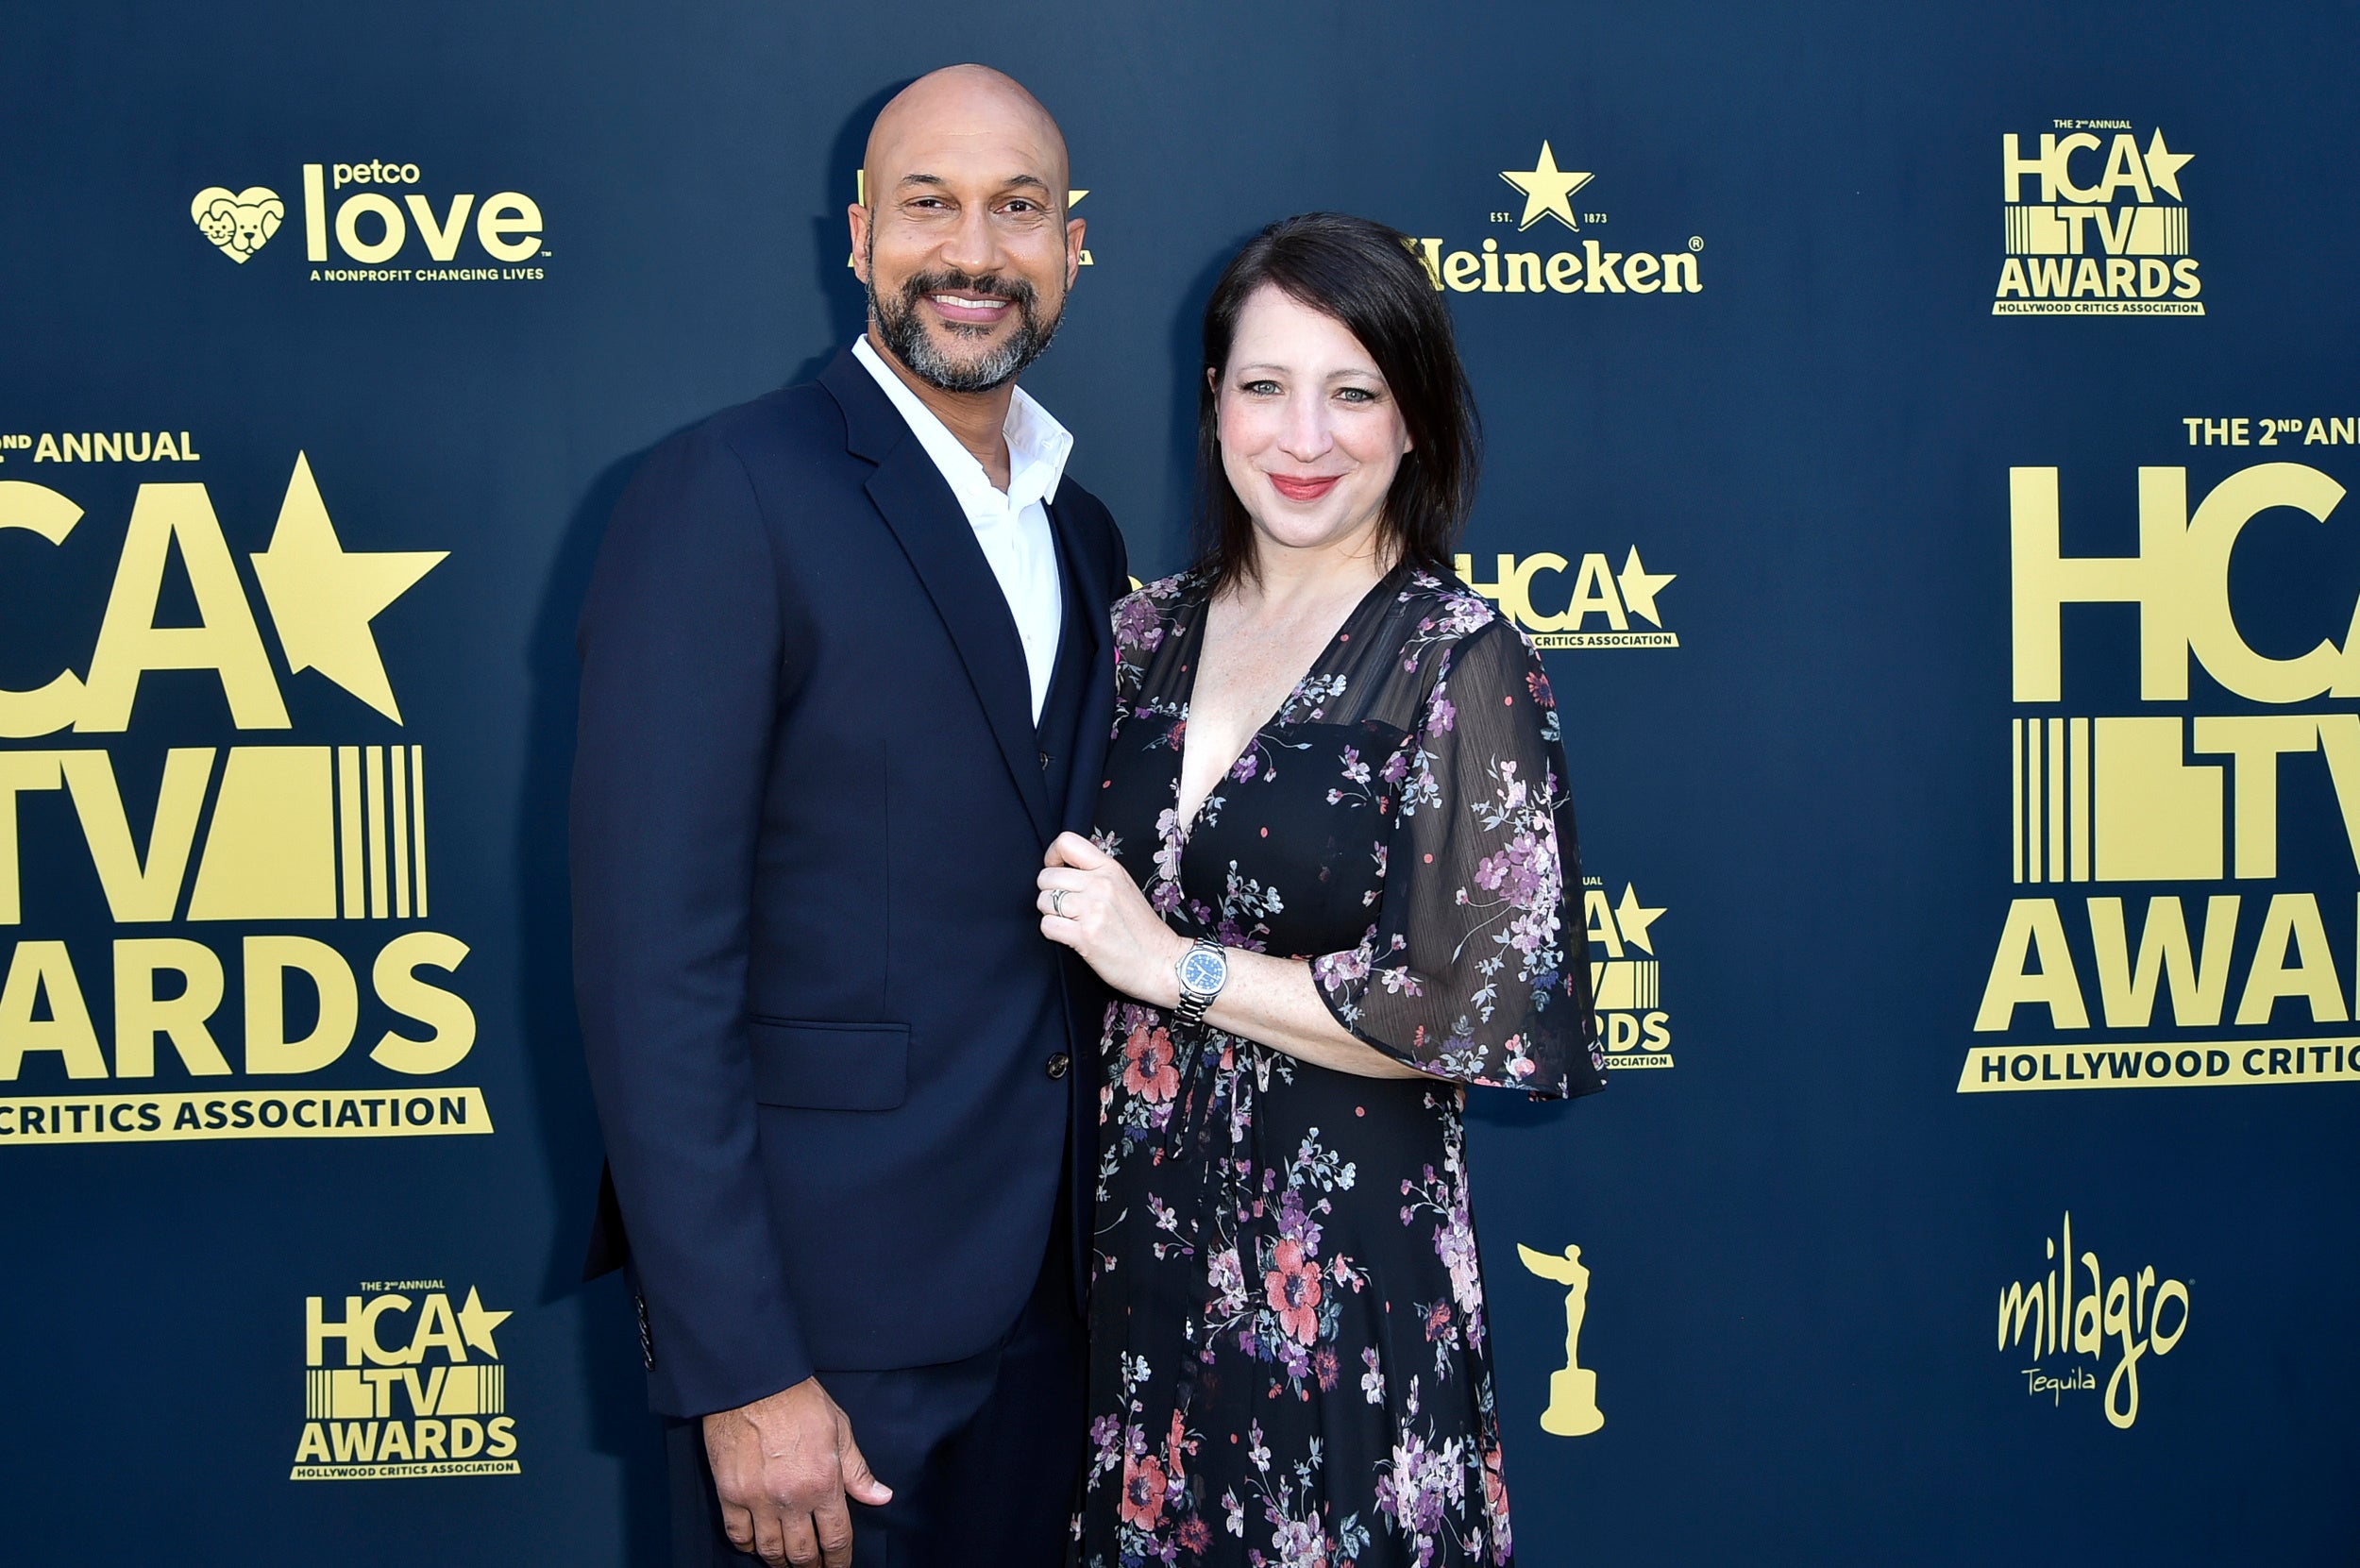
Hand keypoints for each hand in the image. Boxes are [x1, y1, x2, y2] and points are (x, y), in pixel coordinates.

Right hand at [702, 1377, 889, 1566]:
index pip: (836, 1538)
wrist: (753, 1382)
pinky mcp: (729, 1494)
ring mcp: (757, 1499)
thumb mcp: (840, 1429)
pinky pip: (737, 1535)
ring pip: (770, 1550)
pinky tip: (756, 1545)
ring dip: (781, 1562)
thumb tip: (881, 1497)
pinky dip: (747, 1546)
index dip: (839, 1561)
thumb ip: (857, 1471)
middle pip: (803, 1553)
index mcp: (823, 1482)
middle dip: (811, 1567)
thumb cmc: (799, 1400)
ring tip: (787, 1563)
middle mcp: (791, 1498)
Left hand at [1038, 831, 1189, 1004]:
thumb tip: (1061, 868)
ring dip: (1050, 914)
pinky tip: (1071, 936)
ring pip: (1043, 901)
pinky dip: (1053, 933)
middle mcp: (1101, 884)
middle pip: (1047, 877)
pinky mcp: (1084, 936)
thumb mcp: (1125, 887)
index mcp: (1111, 869)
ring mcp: (1092, 909)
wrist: (1161, 962)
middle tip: (1066, 907)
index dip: (1052, 857)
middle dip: (1049, 893)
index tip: (1056, 872)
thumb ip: (1097, 873)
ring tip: (1072, 922)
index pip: (1066, 842)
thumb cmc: (1142, 929)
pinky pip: (1047, 925)